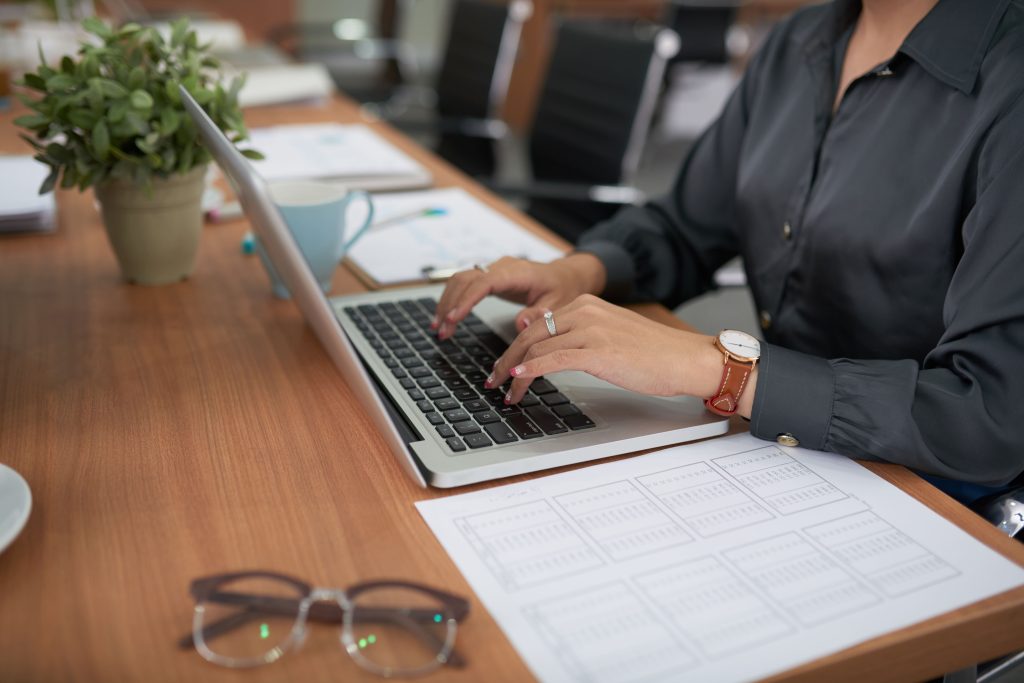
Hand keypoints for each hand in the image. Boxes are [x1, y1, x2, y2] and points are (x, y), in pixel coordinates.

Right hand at [432, 253, 605, 338]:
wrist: (565, 275)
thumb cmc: (562, 289)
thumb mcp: (558, 304)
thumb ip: (539, 314)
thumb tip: (520, 323)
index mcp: (517, 272)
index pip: (484, 282)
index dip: (466, 300)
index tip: (453, 319)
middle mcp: (501, 267)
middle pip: (465, 279)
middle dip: (450, 306)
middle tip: (442, 332)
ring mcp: (493, 269)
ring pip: (460, 280)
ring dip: (446, 303)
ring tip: (439, 329)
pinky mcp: (489, 276)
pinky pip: (464, 284)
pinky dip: (452, 300)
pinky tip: (446, 318)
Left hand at [484, 294, 738, 409]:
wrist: (685, 359)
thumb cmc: (653, 353)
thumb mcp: (609, 334)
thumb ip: (578, 335)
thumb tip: (547, 347)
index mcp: (585, 304)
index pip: (537, 324)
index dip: (513, 347)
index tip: (503, 367)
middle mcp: (584, 311)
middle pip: (529, 334)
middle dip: (505, 360)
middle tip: (493, 380)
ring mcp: (590, 330)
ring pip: (536, 348)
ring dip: (514, 373)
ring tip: (504, 391)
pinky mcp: (598, 352)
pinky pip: (553, 360)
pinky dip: (530, 371)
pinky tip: (518, 381)